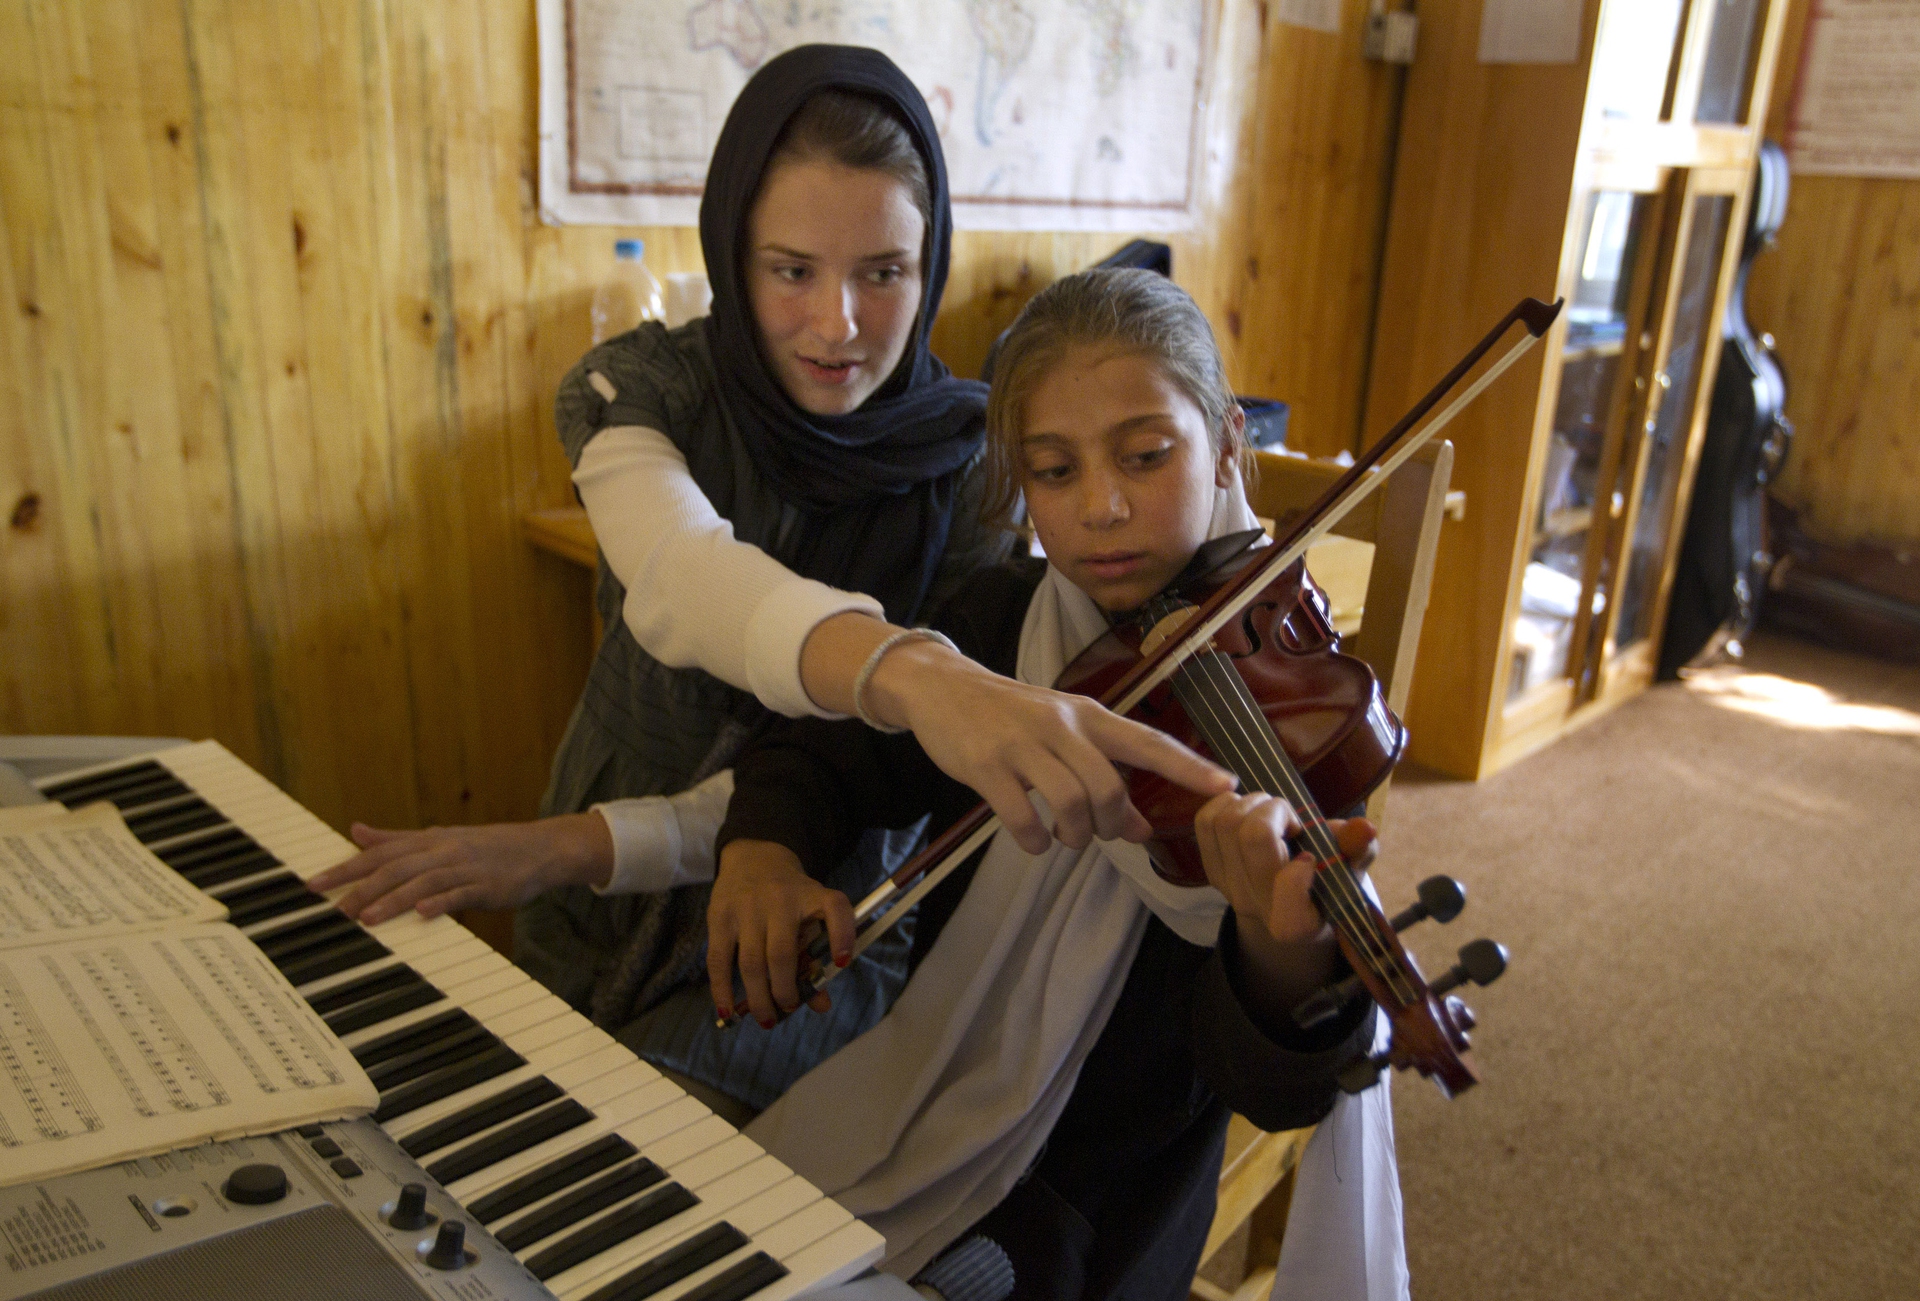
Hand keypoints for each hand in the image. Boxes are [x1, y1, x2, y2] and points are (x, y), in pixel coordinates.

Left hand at [309, 813, 614, 924]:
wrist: (537, 849)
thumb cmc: (483, 847)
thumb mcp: (436, 839)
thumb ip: (395, 838)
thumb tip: (355, 830)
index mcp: (426, 841)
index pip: (378, 854)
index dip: (344, 868)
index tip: (312, 884)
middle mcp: (441, 851)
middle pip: (395, 867)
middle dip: (361, 887)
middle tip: (333, 907)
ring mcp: (464, 868)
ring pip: (422, 882)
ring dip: (393, 899)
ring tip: (366, 918)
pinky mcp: (486, 886)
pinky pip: (460, 894)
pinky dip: (441, 902)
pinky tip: (422, 913)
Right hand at [708, 840, 854, 1027]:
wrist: (754, 857)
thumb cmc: (790, 897)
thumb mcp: (810, 915)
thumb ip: (817, 956)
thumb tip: (821, 1005)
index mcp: (812, 895)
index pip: (834, 909)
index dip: (841, 935)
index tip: (843, 962)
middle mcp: (780, 899)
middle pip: (782, 954)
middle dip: (786, 990)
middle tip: (788, 1007)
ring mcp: (746, 908)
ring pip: (751, 962)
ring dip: (758, 997)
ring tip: (766, 1019)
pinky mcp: (719, 916)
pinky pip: (719, 960)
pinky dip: (722, 989)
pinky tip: (727, 1011)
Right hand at [866, 638, 1235, 853]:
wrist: (946, 689)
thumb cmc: (1015, 717)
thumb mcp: (1064, 737)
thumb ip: (1104, 777)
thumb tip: (1142, 830)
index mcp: (1089, 717)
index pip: (1149, 742)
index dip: (1189, 767)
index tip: (1227, 785)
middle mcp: (1062, 727)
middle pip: (1109, 787)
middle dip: (1110, 824)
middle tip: (1096, 833)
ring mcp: (1023, 745)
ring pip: (1071, 803)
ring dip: (1075, 836)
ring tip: (1064, 838)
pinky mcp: (987, 766)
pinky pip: (1023, 817)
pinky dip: (1035, 840)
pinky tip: (1034, 839)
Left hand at [1193, 791, 1377, 1008]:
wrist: (1290, 908)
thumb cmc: (1327, 885)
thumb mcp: (1350, 871)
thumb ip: (1357, 851)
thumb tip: (1365, 828)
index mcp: (1297, 921)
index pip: (1288, 887)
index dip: (1300, 862)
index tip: (1310, 856)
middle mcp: (1257, 907)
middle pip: (1252, 836)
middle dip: (1276, 810)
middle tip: (1292, 820)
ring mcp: (1227, 888)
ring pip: (1225, 822)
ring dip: (1252, 803)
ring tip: (1273, 813)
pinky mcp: (1210, 869)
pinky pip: (1205, 821)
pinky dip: (1227, 803)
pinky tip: (1249, 810)